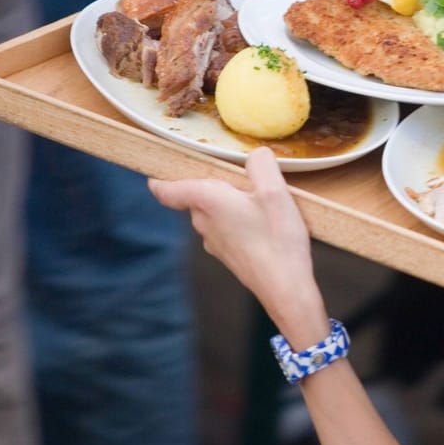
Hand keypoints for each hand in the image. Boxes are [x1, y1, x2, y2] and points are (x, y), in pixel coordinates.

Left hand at [148, 149, 325, 338]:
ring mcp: (214, 242)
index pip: (166, 189)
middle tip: (244, 176)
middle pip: (196, 195)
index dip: (159, 178)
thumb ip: (261, 163)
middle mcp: (203, 223)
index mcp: (206, 201)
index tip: (158, 169)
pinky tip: (266, 225)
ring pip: (213, 212)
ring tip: (262, 202)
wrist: (285, 289)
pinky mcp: (228, 255)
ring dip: (230, 203)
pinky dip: (240, 221)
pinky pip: (227, 229)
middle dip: (214, 183)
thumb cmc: (278, 240)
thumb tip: (256, 155)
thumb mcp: (275, 191)